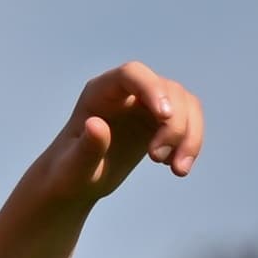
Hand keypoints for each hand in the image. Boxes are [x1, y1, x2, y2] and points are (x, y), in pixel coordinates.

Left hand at [29, 61, 202, 207]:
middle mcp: (127, 91)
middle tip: (157, 159)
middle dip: (174, 124)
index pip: (132, 74)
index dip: (152, 88)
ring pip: (186, 104)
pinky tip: (177, 168)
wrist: (75, 183)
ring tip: (178, 170)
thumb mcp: (73, 168)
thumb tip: (96, 124)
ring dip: (189, 136)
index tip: (164, 116)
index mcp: (99, 92)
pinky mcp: (160, 121)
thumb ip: (86, 148)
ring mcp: (146, 104)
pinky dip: (191, 143)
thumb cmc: (66, 175)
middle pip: (167, 89)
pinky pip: (189, 122)